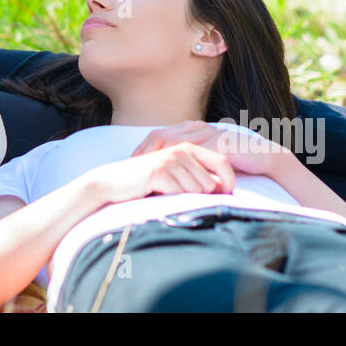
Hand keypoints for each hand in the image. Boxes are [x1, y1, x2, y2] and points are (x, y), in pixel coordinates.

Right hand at [91, 140, 236, 203]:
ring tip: (167, 192)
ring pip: (197, 190)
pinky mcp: (160, 171)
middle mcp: (182, 149)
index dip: (229, 181)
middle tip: (181, 195)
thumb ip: (196, 174)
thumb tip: (221, 187)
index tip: (227, 196)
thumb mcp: (175, 172)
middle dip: (201, 196)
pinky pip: (180, 194)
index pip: (223, 162)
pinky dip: (172, 199)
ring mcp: (171, 159)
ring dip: (184, 198)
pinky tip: (158, 193)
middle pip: (211, 183)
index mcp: (189, 147)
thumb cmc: (148, 180)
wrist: (116, 181)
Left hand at [131, 120, 289, 177]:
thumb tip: (169, 175)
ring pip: (174, 143)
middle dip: (145, 151)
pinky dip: (180, 164)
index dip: (144, 148)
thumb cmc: (236, 162)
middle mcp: (197, 127)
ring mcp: (208, 133)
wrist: (264, 158)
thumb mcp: (207, 160)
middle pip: (162, 135)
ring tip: (147, 172)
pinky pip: (194, 154)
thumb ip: (190, 161)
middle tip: (133, 168)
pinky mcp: (218, 144)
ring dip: (159, 158)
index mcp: (192, 129)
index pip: (160, 135)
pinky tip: (170, 174)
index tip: (132, 163)